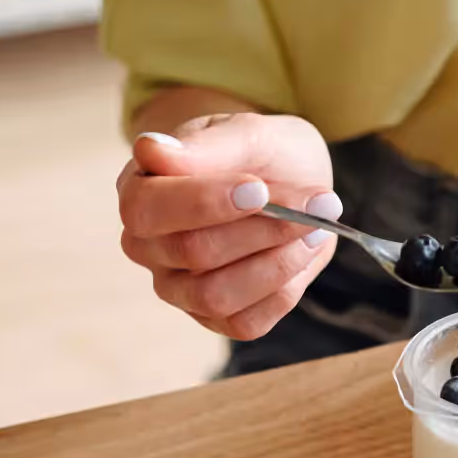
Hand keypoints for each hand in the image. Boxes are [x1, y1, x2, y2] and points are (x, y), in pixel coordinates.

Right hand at [116, 113, 341, 339]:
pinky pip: (243, 324)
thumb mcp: (248, 134)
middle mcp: (148, 245)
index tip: (258, 188)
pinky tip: (302, 254)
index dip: (203, 202)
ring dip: (276, 263)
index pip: (148, 209)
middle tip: (316, 203)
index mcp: (141, 190)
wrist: (294, 179)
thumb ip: (207, 146)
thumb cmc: (261, 154)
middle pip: (192, 251)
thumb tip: (151, 150)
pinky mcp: (215, 317)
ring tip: (314, 229)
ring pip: (214, 296)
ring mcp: (177, 287)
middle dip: (263, 228)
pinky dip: (283, 291)